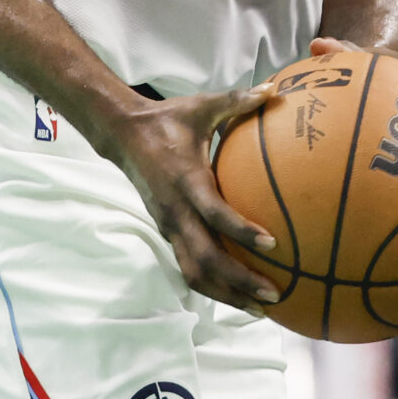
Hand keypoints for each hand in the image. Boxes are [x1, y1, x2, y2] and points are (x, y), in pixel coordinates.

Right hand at [107, 85, 285, 313]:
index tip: (272, 244)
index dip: (241, 231)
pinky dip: (213, 285)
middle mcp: (176, 212)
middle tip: (274, 294)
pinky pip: (190, 267)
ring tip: (260, 308)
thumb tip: (273, 90)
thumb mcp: (202, 105)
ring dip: (226, 294)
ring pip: (195, 273)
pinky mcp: (168, 233)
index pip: (215, 214)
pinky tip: (239, 295)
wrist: (123, 136)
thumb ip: (237, 100)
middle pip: (206, 260)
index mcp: (186, 182)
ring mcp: (169, 227)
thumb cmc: (169, 120)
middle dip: (239, 282)